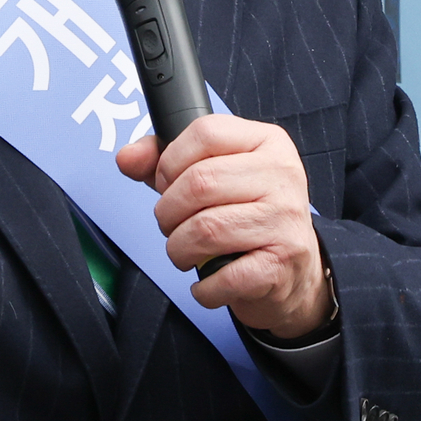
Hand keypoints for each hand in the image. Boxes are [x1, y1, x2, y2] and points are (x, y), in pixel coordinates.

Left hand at [116, 115, 332, 340]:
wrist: (294, 272)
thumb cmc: (247, 216)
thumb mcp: (213, 175)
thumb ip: (164, 161)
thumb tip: (127, 158)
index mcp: (267, 142)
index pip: (205, 132)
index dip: (171, 161)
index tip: (166, 183)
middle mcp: (282, 175)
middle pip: (200, 182)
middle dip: (168, 211)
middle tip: (170, 224)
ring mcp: (285, 219)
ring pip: (206, 229)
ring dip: (179, 249)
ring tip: (184, 252)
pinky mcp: (282, 263)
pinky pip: (224, 276)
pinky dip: (203, 287)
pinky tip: (206, 282)